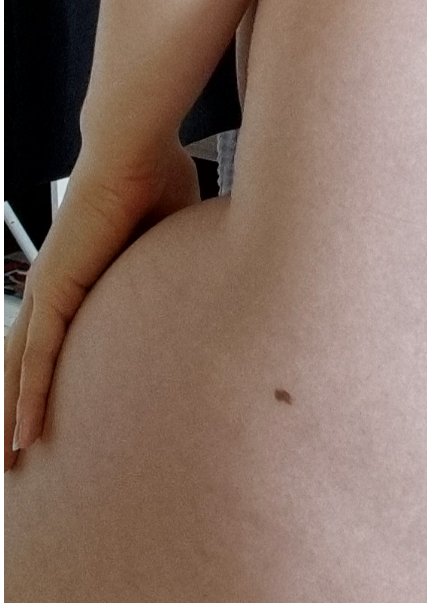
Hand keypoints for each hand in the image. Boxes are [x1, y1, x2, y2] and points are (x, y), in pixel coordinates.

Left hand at [4, 134, 200, 469]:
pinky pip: (38, 356)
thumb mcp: (171, 237)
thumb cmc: (157, 175)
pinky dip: (27, 397)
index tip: (45, 424)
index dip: (44, 385)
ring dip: (9, 419)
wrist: (136, 145)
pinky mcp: (56, 288)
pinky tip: (22, 434)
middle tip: (12, 465)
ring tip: (7, 466)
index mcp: (81, 276)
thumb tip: (221, 275)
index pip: (54, 344)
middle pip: (24, 366)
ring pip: (20, 370)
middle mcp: (56, 287)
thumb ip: (181, 263)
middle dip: (13, 415)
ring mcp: (51, 287)